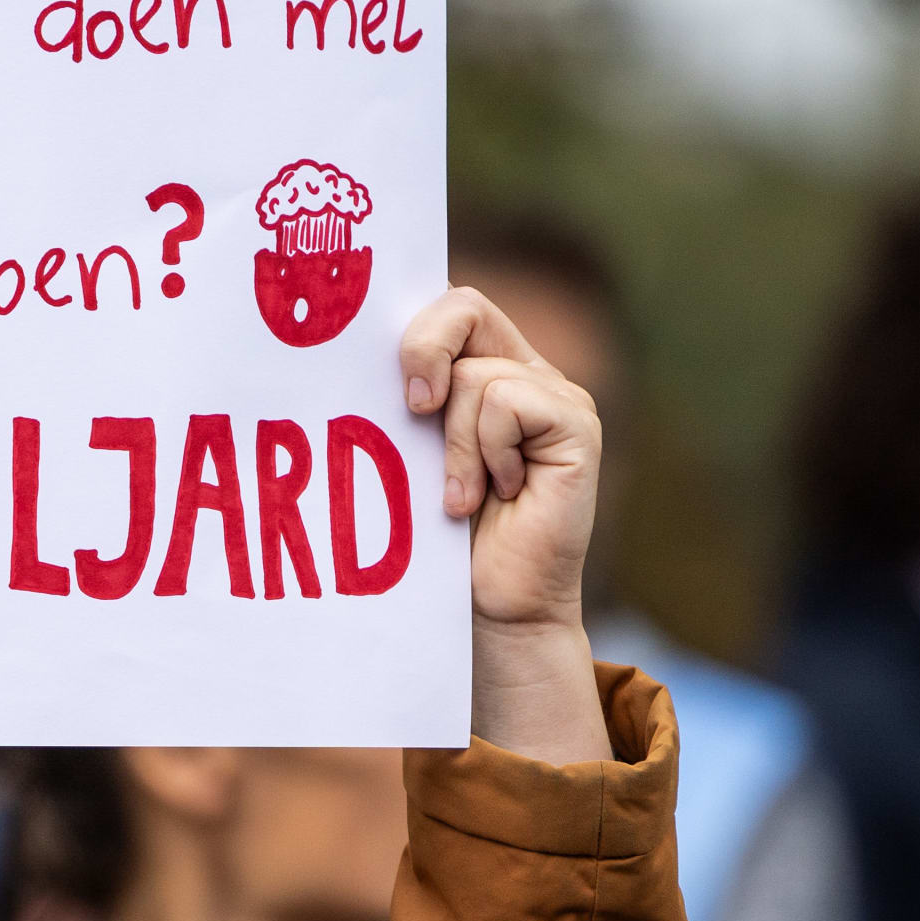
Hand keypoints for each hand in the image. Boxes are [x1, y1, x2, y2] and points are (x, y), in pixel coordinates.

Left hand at [401, 287, 608, 765]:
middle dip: (421, 352)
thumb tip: (341, 350)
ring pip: (476, 374)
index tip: (389, 388)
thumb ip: (400, 402)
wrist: (489, 614)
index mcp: (484, 373)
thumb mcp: (407, 459)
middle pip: (464, 307)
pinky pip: (508, 401)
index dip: (411, 328)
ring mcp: (557, 398)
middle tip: (413, 412)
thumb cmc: (438, 547)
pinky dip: (485, 452)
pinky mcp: (577, 426)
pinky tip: (496, 495)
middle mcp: (526, 374)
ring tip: (462, 498)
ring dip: (452, 445)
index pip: (448, 306)